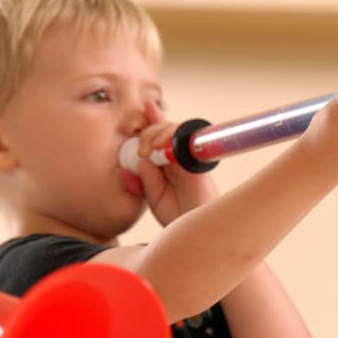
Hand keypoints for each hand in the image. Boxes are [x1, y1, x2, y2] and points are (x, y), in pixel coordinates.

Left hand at [133, 101, 219, 226]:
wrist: (194, 232)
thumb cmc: (176, 216)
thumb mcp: (152, 195)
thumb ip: (144, 178)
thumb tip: (140, 159)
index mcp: (167, 163)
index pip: (159, 136)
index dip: (153, 120)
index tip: (147, 106)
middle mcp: (179, 157)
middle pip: (166, 128)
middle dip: (149, 130)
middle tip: (140, 149)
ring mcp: (189, 158)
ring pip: (177, 130)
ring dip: (159, 132)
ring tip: (148, 147)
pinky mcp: (197, 163)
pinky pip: (188, 141)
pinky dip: (173, 138)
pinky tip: (160, 145)